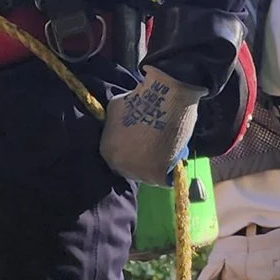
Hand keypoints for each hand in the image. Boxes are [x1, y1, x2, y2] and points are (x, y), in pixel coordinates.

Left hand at [99, 65, 203, 183]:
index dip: (127, 153)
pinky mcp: (157, 175)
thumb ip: (112, 123)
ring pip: (146, 176)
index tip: (138, 147)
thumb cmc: (139, 99)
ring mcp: (138, 172)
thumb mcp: (114, 109)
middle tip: (151, 150)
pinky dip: (168, 173)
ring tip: (164, 153)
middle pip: (129, 170)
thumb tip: (115, 126)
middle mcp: (119, 165)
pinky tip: (172, 161)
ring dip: (154, 167)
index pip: (114, 159)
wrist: (164, 101)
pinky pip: (163, 180)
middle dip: (138, 161)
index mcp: (107, 151)